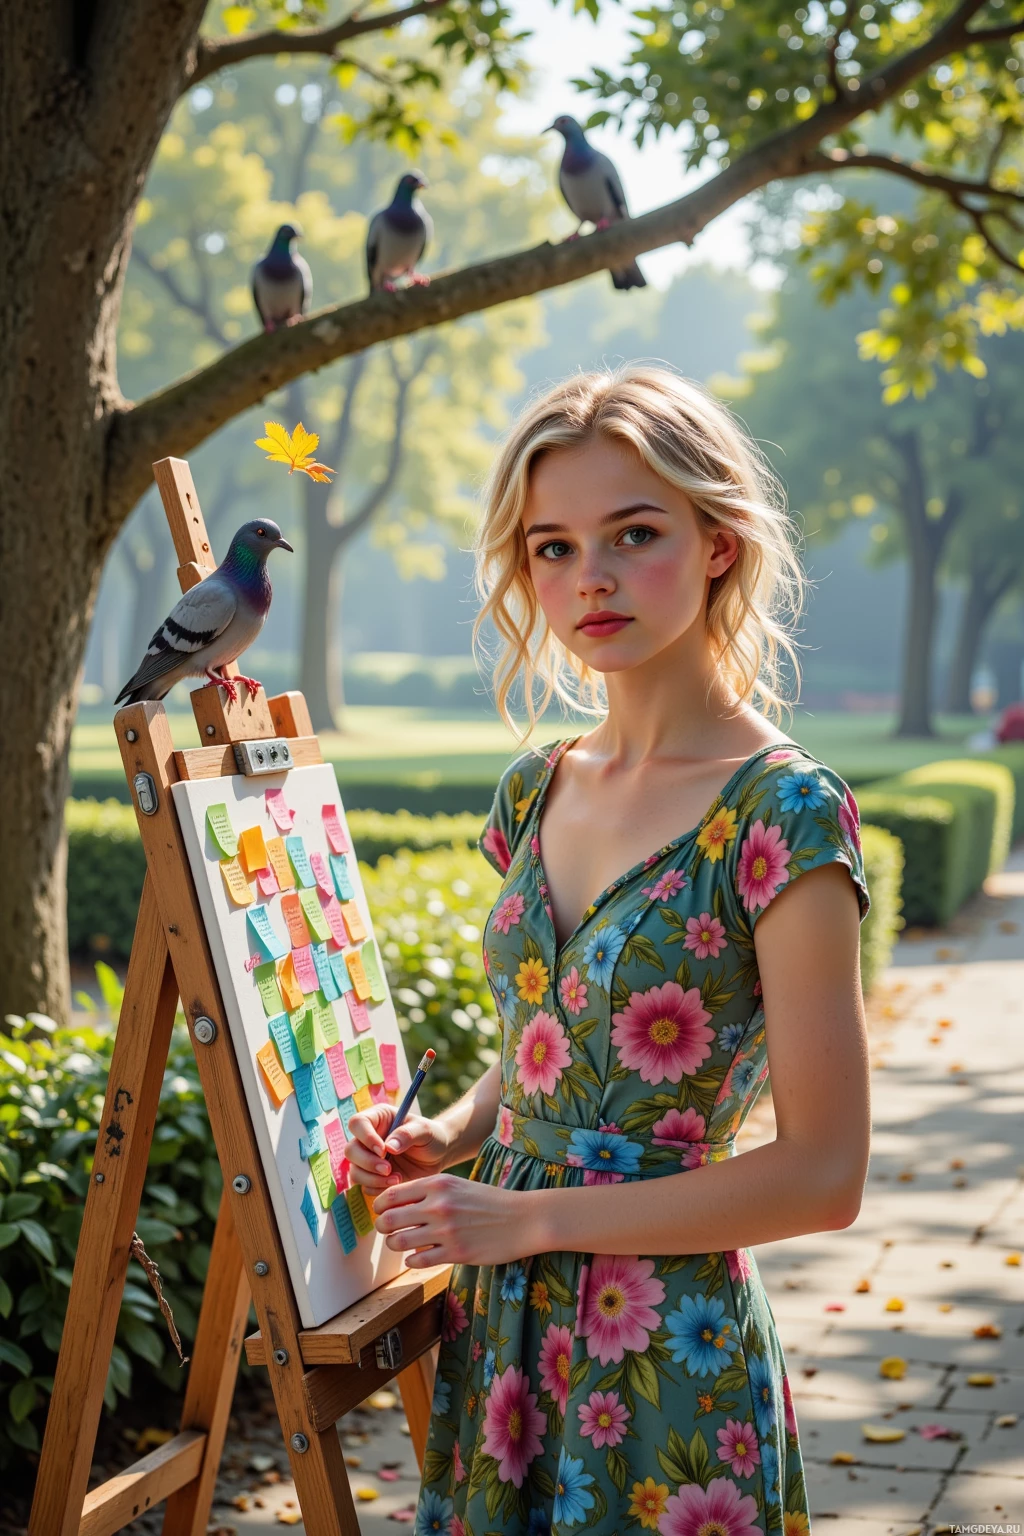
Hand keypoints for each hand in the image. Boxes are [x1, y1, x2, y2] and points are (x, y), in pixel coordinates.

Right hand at [344, 1105, 450, 1196]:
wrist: (438, 1157)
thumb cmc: (432, 1136)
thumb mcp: (425, 1130)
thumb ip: (408, 1134)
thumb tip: (389, 1146)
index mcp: (378, 1118)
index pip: (357, 1123)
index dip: (365, 1137)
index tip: (383, 1150)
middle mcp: (368, 1138)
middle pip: (351, 1150)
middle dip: (368, 1162)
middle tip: (388, 1169)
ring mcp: (368, 1159)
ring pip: (354, 1171)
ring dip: (372, 1179)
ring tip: (397, 1178)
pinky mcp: (373, 1177)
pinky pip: (365, 1186)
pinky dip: (378, 1188)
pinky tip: (397, 1183)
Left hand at [371, 1174, 541, 1267]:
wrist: (523, 1219)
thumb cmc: (488, 1201)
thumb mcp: (457, 1185)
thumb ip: (428, 1192)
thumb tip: (395, 1204)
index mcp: (438, 1184)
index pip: (391, 1194)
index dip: (380, 1206)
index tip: (383, 1212)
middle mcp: (438, 1205)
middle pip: (388, 1219)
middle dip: (382, 1227)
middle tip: (388, 1231)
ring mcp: (446, 1230)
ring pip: (399, 1242)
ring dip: (395, 1245)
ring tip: (402, 1244)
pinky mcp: (455, 1253)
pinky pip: (418, 1260)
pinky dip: (412, 1260)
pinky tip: (419, 1256)